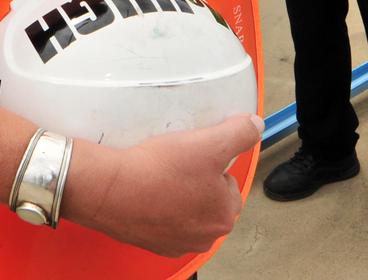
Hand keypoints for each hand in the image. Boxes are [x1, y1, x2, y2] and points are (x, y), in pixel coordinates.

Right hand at [67, 114, 263, 257]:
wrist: (112, 190)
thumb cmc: (160, 171)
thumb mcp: (210, 142)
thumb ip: (240, 132)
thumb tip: (255, 126)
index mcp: (223, 216)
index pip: (229, 183)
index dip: (214, 162)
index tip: (197, 152)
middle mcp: (203, 237)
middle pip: (209, 196)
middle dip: (197, 178)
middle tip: (179, 159)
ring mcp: (175, 241)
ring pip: (185, 207)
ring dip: (178, 190)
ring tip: (161, 170)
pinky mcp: (150, 240)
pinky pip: (162, 215)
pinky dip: (157, 202)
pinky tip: (148, 186)